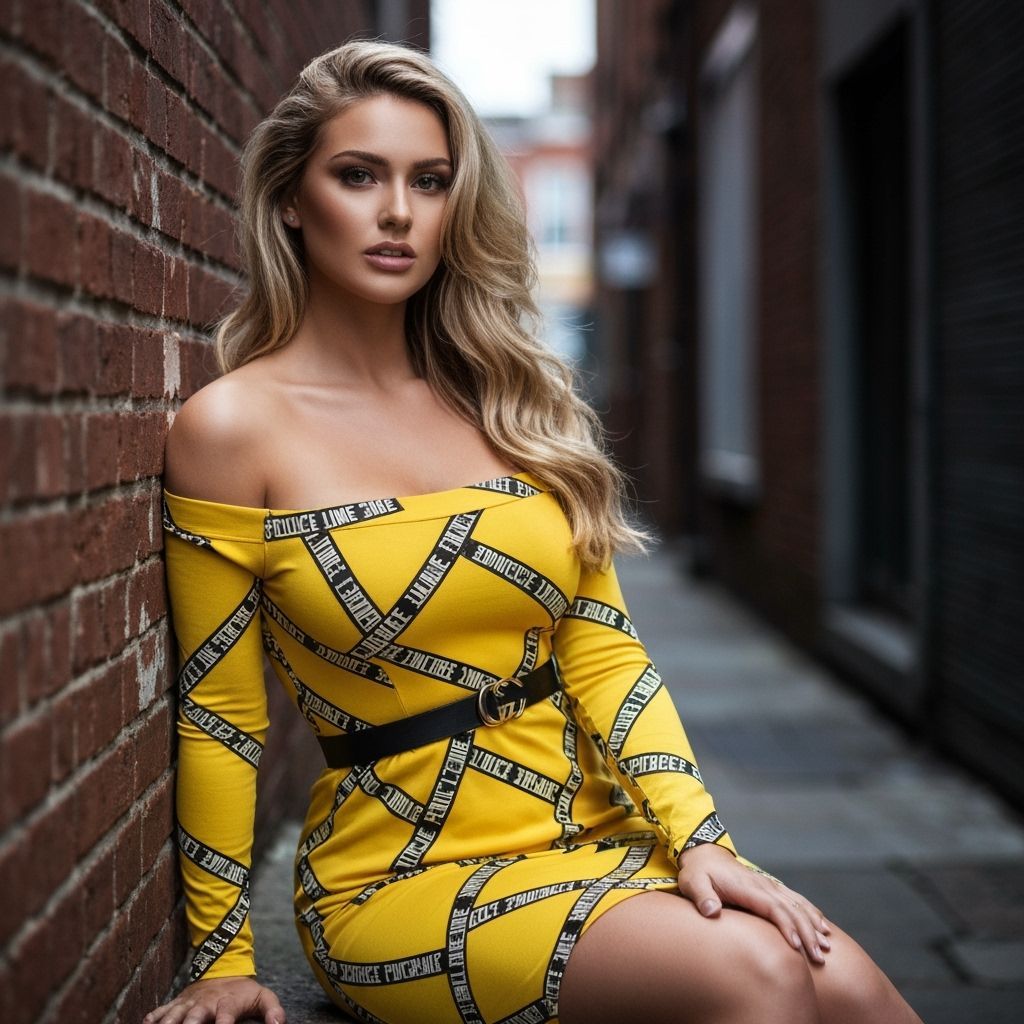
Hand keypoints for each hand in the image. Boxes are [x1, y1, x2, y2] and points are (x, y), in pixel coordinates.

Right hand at [142, 976, 285, 1023]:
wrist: (224, 971)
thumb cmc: (243, 993)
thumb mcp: (263, 997)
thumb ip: (273, 1010)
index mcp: (228, 1002)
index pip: (226, 1014)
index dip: (224, 1023)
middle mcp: (205, 1003)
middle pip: (195, 1015)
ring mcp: (188, 1003)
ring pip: (174, 1014)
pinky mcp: (176, 1004)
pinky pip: (160, 1011)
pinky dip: (152, 1018)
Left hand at [676, 843, 831, 964]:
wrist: (704, 854)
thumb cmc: (698, 872)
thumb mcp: (693, 883)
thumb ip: (702, 897)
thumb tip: (711, 911)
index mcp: (747, 887)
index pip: (773, 908)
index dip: (786, 926)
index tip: (797, 947)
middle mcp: (763, 885)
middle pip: (791, 909)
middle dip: (807, 932)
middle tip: (819, 957)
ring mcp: (768, 885)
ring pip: (797, 904)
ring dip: (813, 924)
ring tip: (827, 946)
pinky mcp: (770, 888)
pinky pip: (795, 899)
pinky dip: (811, 912)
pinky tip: (823, 926)